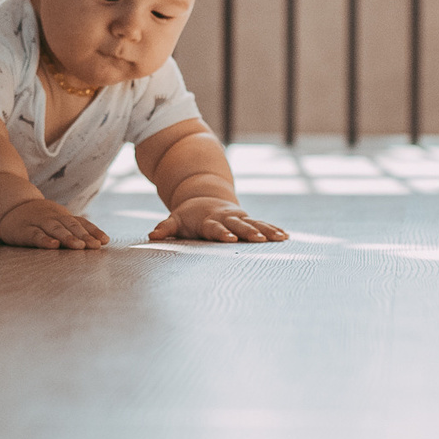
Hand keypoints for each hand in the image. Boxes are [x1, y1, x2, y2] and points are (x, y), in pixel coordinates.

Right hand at [0, 198, 110, 249]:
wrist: (9, 207)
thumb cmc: (39, 219)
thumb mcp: (57, 221)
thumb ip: (74, 229)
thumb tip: (101, 242)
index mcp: (63, 216)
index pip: (81, 223)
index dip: (93, 231)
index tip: (105, 241)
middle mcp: (53, 217)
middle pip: (71, 226)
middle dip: (84, 236)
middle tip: (95, 246)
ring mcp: (38, 222)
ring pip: (55, 229)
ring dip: (68, 237)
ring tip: (79, 246)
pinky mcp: (24, 231)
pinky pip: (35, 235)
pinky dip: (44, 240)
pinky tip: (53, 245)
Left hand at [149, 197, 289, 243]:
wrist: (204, 198)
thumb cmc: (188, 216)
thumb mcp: (175, 220)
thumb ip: (166, 228)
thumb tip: (152, 236)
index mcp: (209, 220)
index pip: (215, 228)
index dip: (222, 233)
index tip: (230, 239)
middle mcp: (226, 218)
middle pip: (239, 225)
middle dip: (249, 232)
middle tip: (260, 240)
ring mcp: (238, 218)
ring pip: (255, 223)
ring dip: (267, 231)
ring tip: (281, 238)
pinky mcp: (247, 219)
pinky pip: (262, 224)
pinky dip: (273, 229)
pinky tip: (285, 237)